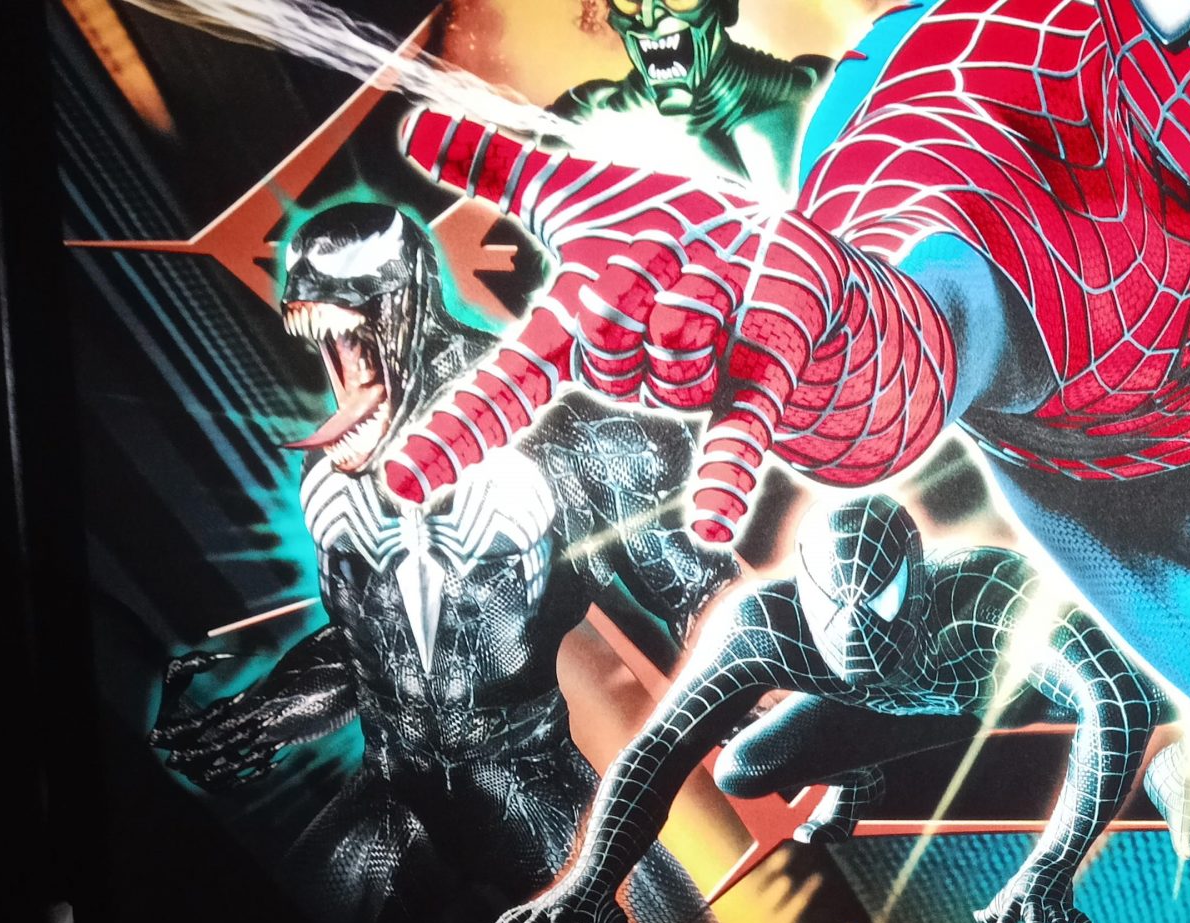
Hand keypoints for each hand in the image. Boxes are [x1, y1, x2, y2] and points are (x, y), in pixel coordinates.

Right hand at [150, 651, 279, 788]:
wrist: (177, 730)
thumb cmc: (179, 695)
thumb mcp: (174, 674)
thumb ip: (190, 665)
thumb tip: (218, 657)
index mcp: (163, 734)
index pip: (195, 724)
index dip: (219, 710)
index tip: (243, 696)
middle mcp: (177, 760)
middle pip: (215, 747)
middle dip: (244, 732)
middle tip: (267, 719)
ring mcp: (194, 775)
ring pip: (228, 768)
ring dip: (255, 753)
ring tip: (278, 740)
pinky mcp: (210, 785)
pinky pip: (237, 783)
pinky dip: (257, 772)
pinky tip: (275, 758)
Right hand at [387, 109, 909, 546]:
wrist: (787, 256)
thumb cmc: (677, 232)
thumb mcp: (579, 191)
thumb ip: (497, 168)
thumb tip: (412, 128)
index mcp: (579, 335)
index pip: (504, 389)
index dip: (455, 433)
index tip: (402, 482)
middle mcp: (629, 372)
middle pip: (605, 333)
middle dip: (634, 276)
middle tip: (667, 252)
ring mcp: (692, 383)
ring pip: (670, 344)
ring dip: (694, 290)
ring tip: (715, 277)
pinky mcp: (757, 384)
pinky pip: (733, 439)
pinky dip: (722, 478)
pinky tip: (708, 526)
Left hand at [975, 861, 1104, 922]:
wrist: (1048, 861)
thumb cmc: (1021, 884)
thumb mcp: (1004, 897)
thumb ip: (990, 912)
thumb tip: (976, 917)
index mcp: (1017, 903)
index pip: (1006, 920)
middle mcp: (1035, 904)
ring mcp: (1052, 905)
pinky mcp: (1066, 906)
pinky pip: (1081, 919)